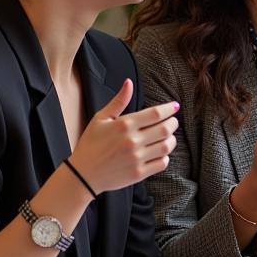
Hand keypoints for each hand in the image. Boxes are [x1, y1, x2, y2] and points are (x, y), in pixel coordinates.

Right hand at [71, 79, 178, 193]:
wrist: (82, 174)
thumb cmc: (91, 144)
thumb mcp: (101, 119)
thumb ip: (118, 101)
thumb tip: (129, 82)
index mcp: (124, 125)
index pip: (155, 113)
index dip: (169, 109)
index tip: (175, 107)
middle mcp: (132, 141)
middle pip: (165, 129)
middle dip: (173, 123)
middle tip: (172, 121)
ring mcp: (136, 158)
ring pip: (166, 146)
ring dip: (172, 139)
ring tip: (168, 136)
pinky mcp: (139, 173)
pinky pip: (162, 163)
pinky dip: (165, 156)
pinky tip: (160, 152)